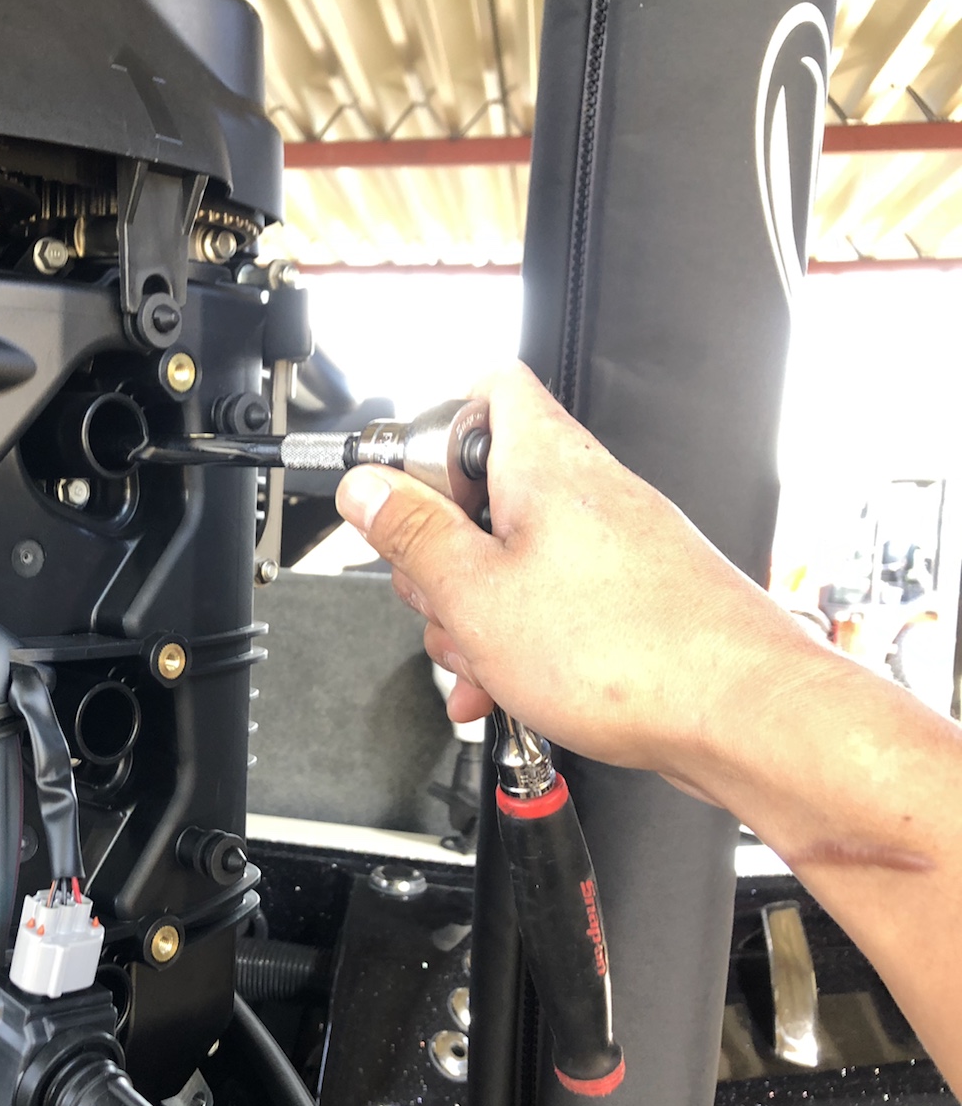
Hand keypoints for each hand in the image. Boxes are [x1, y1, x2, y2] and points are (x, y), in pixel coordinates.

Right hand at [334, 361, 817, 782]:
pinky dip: (517, 641)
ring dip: (474, 613)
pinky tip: (504, 689)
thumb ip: (412, 535)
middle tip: (439, 599)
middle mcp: (585, 491)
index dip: (430, 432)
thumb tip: (366, 486)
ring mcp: (613, 544)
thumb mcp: (476, 595)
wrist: (739, 715)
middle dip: (440, 555)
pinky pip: (550, 603)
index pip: (484, 389)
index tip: (400, 494)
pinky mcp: (631, 595)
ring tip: (480, 663)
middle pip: (481, 492)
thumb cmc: (629, 653)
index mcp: (544, 464)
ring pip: (511, 559)